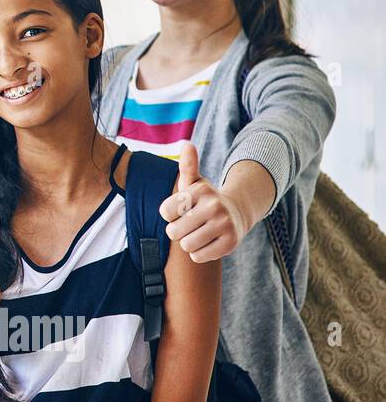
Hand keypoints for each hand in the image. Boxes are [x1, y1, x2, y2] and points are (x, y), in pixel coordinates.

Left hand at [159, 143, 245, 262]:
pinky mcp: (231, 244)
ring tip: (199, 233)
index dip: (169, 214)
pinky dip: (199, 254)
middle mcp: (214, 206)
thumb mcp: (194, 183)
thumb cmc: (205, 200)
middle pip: (173, 232)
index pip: (165, 212)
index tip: (181, 210)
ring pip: (186, 246)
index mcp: (201, 190)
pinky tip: (208, 242)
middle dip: (178, 231)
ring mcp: (225, 225)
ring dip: (188, 243)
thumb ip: (187, 165)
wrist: (236, 214)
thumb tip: (187, 145)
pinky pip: (198, 257)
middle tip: (190, 224)